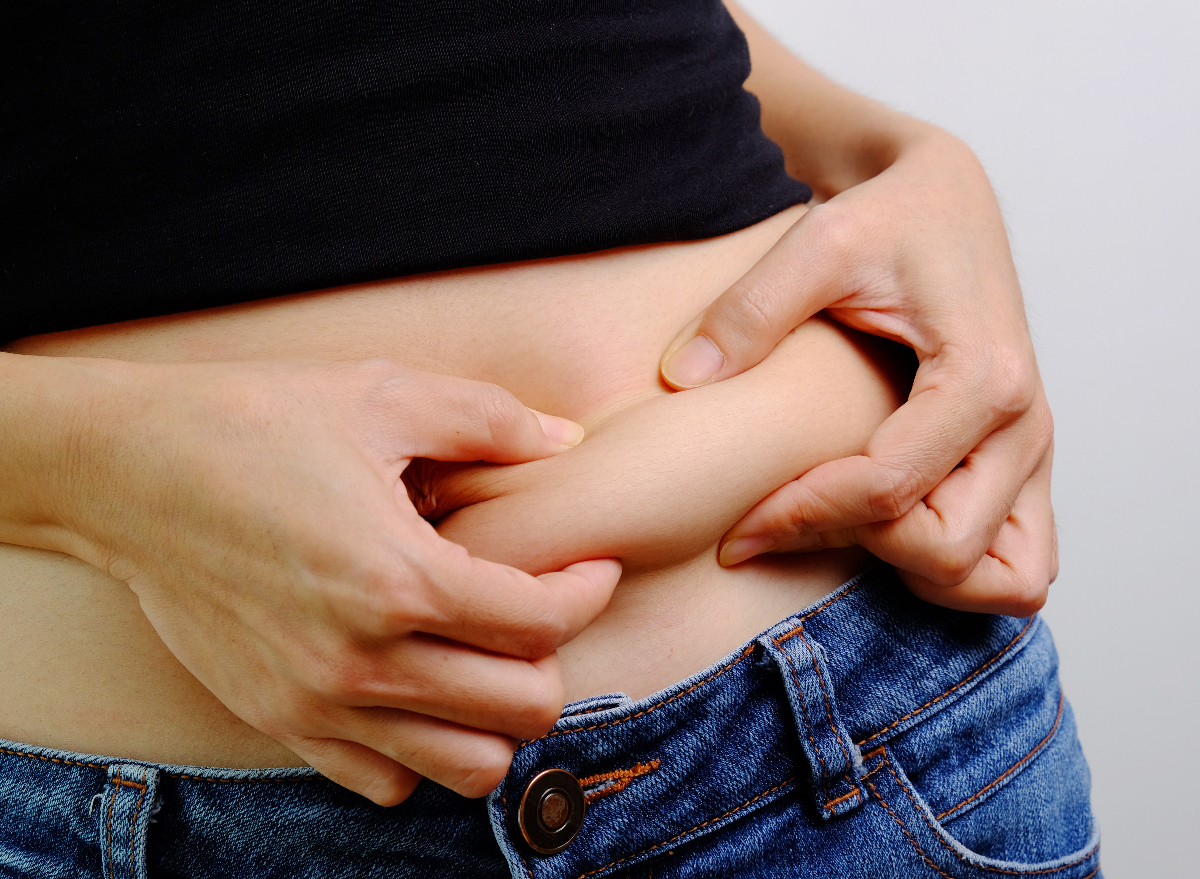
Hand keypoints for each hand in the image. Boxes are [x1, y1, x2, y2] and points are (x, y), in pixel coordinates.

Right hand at [22, 357, 618, 803]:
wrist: (127, 473)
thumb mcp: (380, 395)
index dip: (588, 590)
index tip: (591, 567)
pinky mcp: (279, 718)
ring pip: (464, 767)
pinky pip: (382, 781)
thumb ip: (489, 420)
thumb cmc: (254, 424)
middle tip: (541, 610)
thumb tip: (563, 441)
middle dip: (554, 658)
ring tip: (489, 659)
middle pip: (521, 709)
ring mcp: (317, 701)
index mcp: (398, 577)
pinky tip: (419, 686)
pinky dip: (423, 749)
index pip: (542, 623)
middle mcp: (362, 659)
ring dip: (497, 717)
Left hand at [659, 131, 1055, 615]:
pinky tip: (883, 530)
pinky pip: (1018, 563)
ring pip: (1000, 578)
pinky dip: (957, 569)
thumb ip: (750, 309)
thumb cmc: (890, 215)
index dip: (800, 518)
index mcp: (980, 375)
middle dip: (853, 547)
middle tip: (780, 520)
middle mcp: (1024, 423)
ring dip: (913, 572)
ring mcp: (1033, 450)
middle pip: (945, 552)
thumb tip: (681, 377)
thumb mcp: (818, 240)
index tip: (737, 526)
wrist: (941, 197)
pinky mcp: (1025, 463)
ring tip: (834, 527)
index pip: (887, 491)